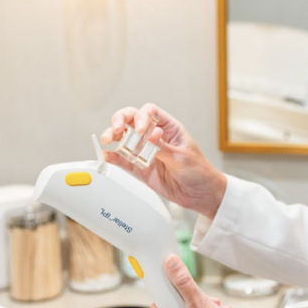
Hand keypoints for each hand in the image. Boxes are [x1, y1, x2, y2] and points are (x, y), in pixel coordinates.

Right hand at [99, 103, 227, 220]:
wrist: (201, 195)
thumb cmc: (199, 171)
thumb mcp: (182, 157)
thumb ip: (162, 147)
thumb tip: (149, 135)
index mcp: (169, 128)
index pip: (151, 112)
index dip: (142, 116)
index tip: (140, 129)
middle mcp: (155, 137)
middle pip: (133, 120)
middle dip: (121, 121)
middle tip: (116, 129)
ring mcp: (146, 152)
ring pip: (125, 138)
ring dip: (114, 136)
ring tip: (107, 139)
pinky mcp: (141, 168)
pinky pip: (124, 160)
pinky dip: (114, 157)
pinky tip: (106, 155)